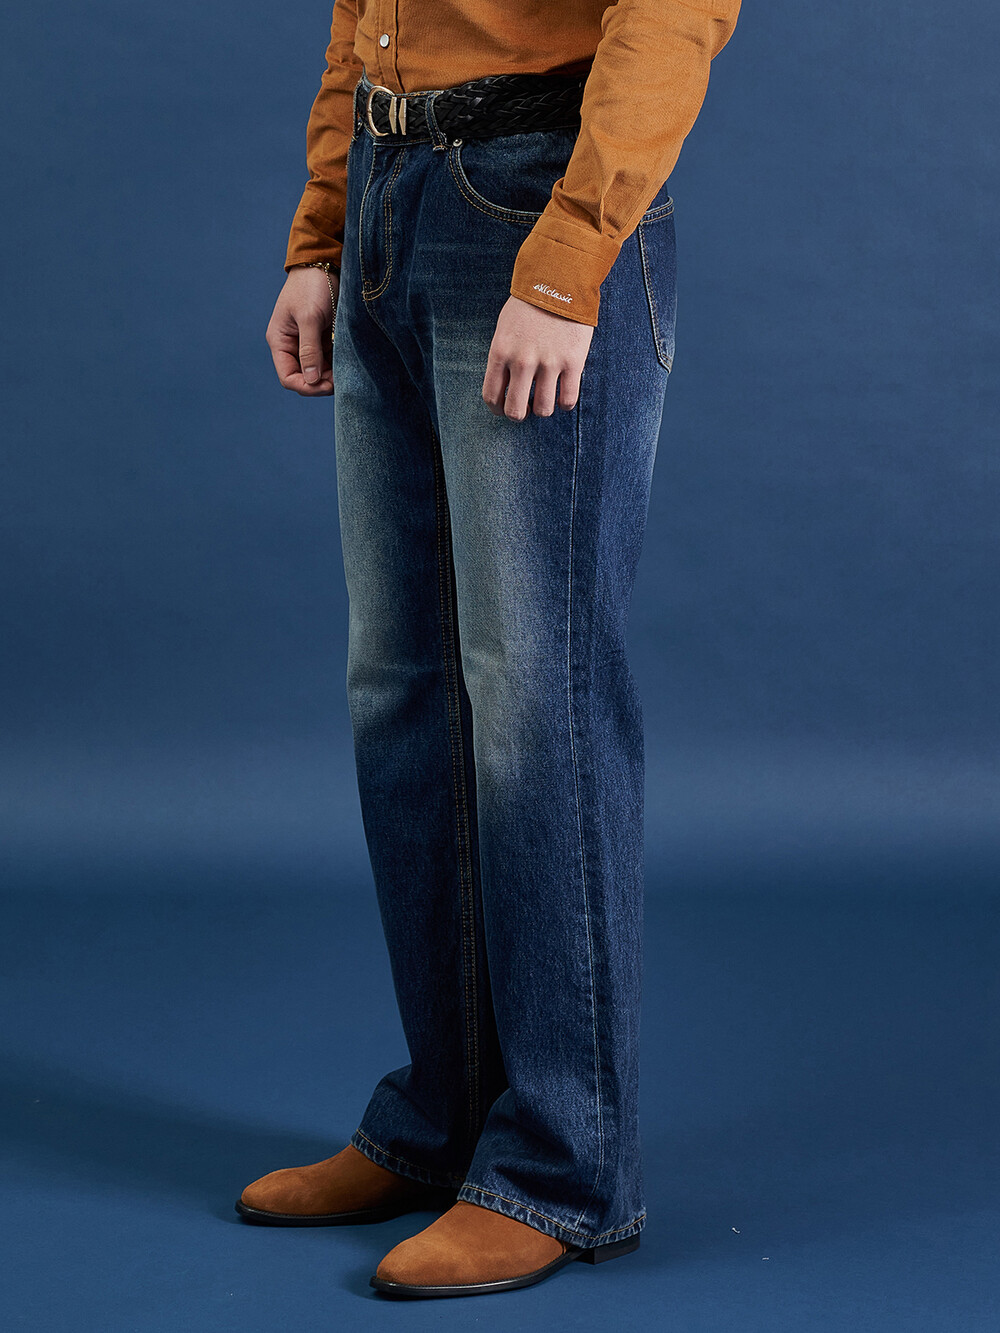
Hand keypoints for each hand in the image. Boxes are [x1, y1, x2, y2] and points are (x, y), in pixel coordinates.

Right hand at [266, 266, 338, 395]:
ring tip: (347, 370)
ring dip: (332, 376)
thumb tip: (311, 380)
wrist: (324, 262)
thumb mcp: (310, 317)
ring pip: (318, 372)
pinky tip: (348, 362)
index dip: (307, 387)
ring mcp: (307, 343)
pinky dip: (338, 365)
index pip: (289, 378)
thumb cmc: (312, 286)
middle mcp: (291, 346)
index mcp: (280, 341)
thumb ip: (310, 349)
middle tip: (342, 379)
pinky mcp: (323, 339)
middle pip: (304, 378)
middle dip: (322, 383)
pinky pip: (329, 361)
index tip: (328, 385)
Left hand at [482, 295, 593, 419]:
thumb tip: (506, 387)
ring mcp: (549, 363)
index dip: (497, 410)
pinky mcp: (573, 362)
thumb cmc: (529, 304)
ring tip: (545, 398)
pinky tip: (563, 394)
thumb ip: (503, 358)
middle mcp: (522, 361)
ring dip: (543, 409)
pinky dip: (564, 404)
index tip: (504, 409)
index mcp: (501, 352)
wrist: (560, 279)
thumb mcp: (504, 328)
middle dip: (519, 415)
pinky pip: (568, 400)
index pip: (491, 397)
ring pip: (543, 410)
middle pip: (515, 411)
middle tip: (525, 408)